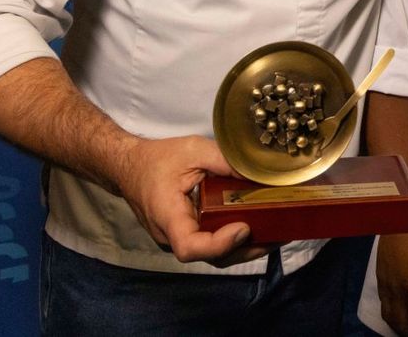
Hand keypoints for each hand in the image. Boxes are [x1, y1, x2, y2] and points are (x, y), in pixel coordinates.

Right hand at [113, 134, 269, 265]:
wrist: (130, 167)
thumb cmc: (157, 159)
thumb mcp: (193, 149)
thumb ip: (225, 160)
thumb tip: (259, 173)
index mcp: (167, 216)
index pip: (190, 246)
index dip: (218, 244)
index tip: (243, 228)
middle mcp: (171, 236)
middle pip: (210, 257)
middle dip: (245, 250)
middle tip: (277, 235)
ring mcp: (179, 238)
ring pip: (213, 255)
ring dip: (245, 248)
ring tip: (277, 234)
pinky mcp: (187, 234)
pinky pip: (211, 244)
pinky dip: (235, 240)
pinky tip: (258, 228)